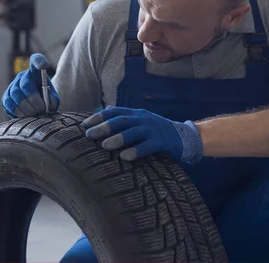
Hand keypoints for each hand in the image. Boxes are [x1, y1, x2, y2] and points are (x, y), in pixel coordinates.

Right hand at [2, 54, 59, 118]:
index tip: (43, 65)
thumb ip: (53, 100)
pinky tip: (26, 116)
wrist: (36, 109)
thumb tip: (48, 105)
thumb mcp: (53, 98)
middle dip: (34, 100)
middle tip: (41, 110)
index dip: (38, 61)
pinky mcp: (5, 98)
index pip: (36, 60)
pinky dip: (18, 113)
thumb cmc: (46, 101)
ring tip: (35, 115)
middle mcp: (22, 77)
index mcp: (36, 73)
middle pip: (25, 85)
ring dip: (27, 108)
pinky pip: (9, 105)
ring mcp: (12, 87)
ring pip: (16, 96)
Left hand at [82, 107, 202, 162]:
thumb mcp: (140, 121)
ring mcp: (153, 130)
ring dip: (118, 138)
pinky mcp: (162, 142)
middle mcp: (143, 119)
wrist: (184, 137)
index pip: (114, 112)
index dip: (99, 117)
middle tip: (89, 134)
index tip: (84, 125)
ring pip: (133, 132)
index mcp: (136, 114)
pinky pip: (147, 146)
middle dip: (104, 127)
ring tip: (104, 145)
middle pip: (121, 120)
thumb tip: (105, 110)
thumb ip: (124, 117)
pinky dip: (136, 151)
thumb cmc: (156, 131)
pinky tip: (125, 157)